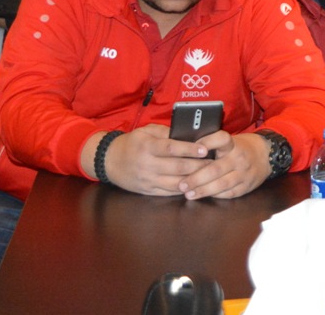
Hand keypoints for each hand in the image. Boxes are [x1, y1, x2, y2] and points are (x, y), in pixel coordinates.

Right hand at [82, 123, 209, 195]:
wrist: (109, 161)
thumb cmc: (132, 143)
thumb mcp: (146, 131)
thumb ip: (166, 132)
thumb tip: (188, 134)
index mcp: (147, 147)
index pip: (172, 148)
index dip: (189, 149)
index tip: (205, 149)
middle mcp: (148, 165)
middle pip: (177, 167)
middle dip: (199, 166)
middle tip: (215, 163)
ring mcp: (148, 180)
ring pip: (176, 183)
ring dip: (194, 180)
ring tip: (209, 175)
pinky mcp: (148, 191)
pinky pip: (169, 192)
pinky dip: (184, 190)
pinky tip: (196, 186)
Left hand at [179, 132, 270, 199]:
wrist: (265, 155)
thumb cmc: (239, 148)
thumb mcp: (230, 141)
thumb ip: (212, 145)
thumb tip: (186, 150)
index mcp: (233, 144)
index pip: (221, 139)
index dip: (206, 142)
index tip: (191, 148)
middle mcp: (239, 158)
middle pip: (216, 169)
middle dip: (196, 178)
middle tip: (182, 184)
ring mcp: (244, 174)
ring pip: (221, 184)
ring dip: (203, 190)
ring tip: (188, 194)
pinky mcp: (246, 187)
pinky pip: (228, 194)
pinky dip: (214, 195)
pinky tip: (203, 196)